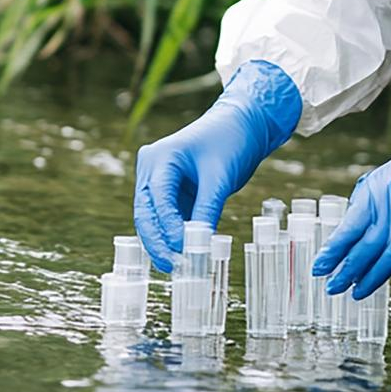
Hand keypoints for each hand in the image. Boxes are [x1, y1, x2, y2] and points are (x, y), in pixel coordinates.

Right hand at [133, 60, 300, 271]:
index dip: (168, 228)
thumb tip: (198, 246)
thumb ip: (206, 212)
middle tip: (173, 266)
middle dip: (158, 241)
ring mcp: (157, 180)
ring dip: (164, 241)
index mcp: (159, 157)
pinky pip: (166, 217)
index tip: (181, 252)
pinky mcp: (169, 190)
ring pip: (153, 218)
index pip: (158, 200)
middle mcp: (151, 168)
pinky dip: (173, 234)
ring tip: (178, 266)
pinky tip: (183, 254)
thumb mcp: (220, 179)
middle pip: (146, 212)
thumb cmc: (231, 142)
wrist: (244, 124)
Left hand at [311, 84, 390, 304]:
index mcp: (379, 192)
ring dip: (371, 280)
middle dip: (346, 272)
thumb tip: (352, 220)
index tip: (318, 268)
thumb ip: (373, 196)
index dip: (332, 252)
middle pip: (364, 249)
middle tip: (331, 288)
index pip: (348, 228)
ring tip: (357, 294)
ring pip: (389, 260)